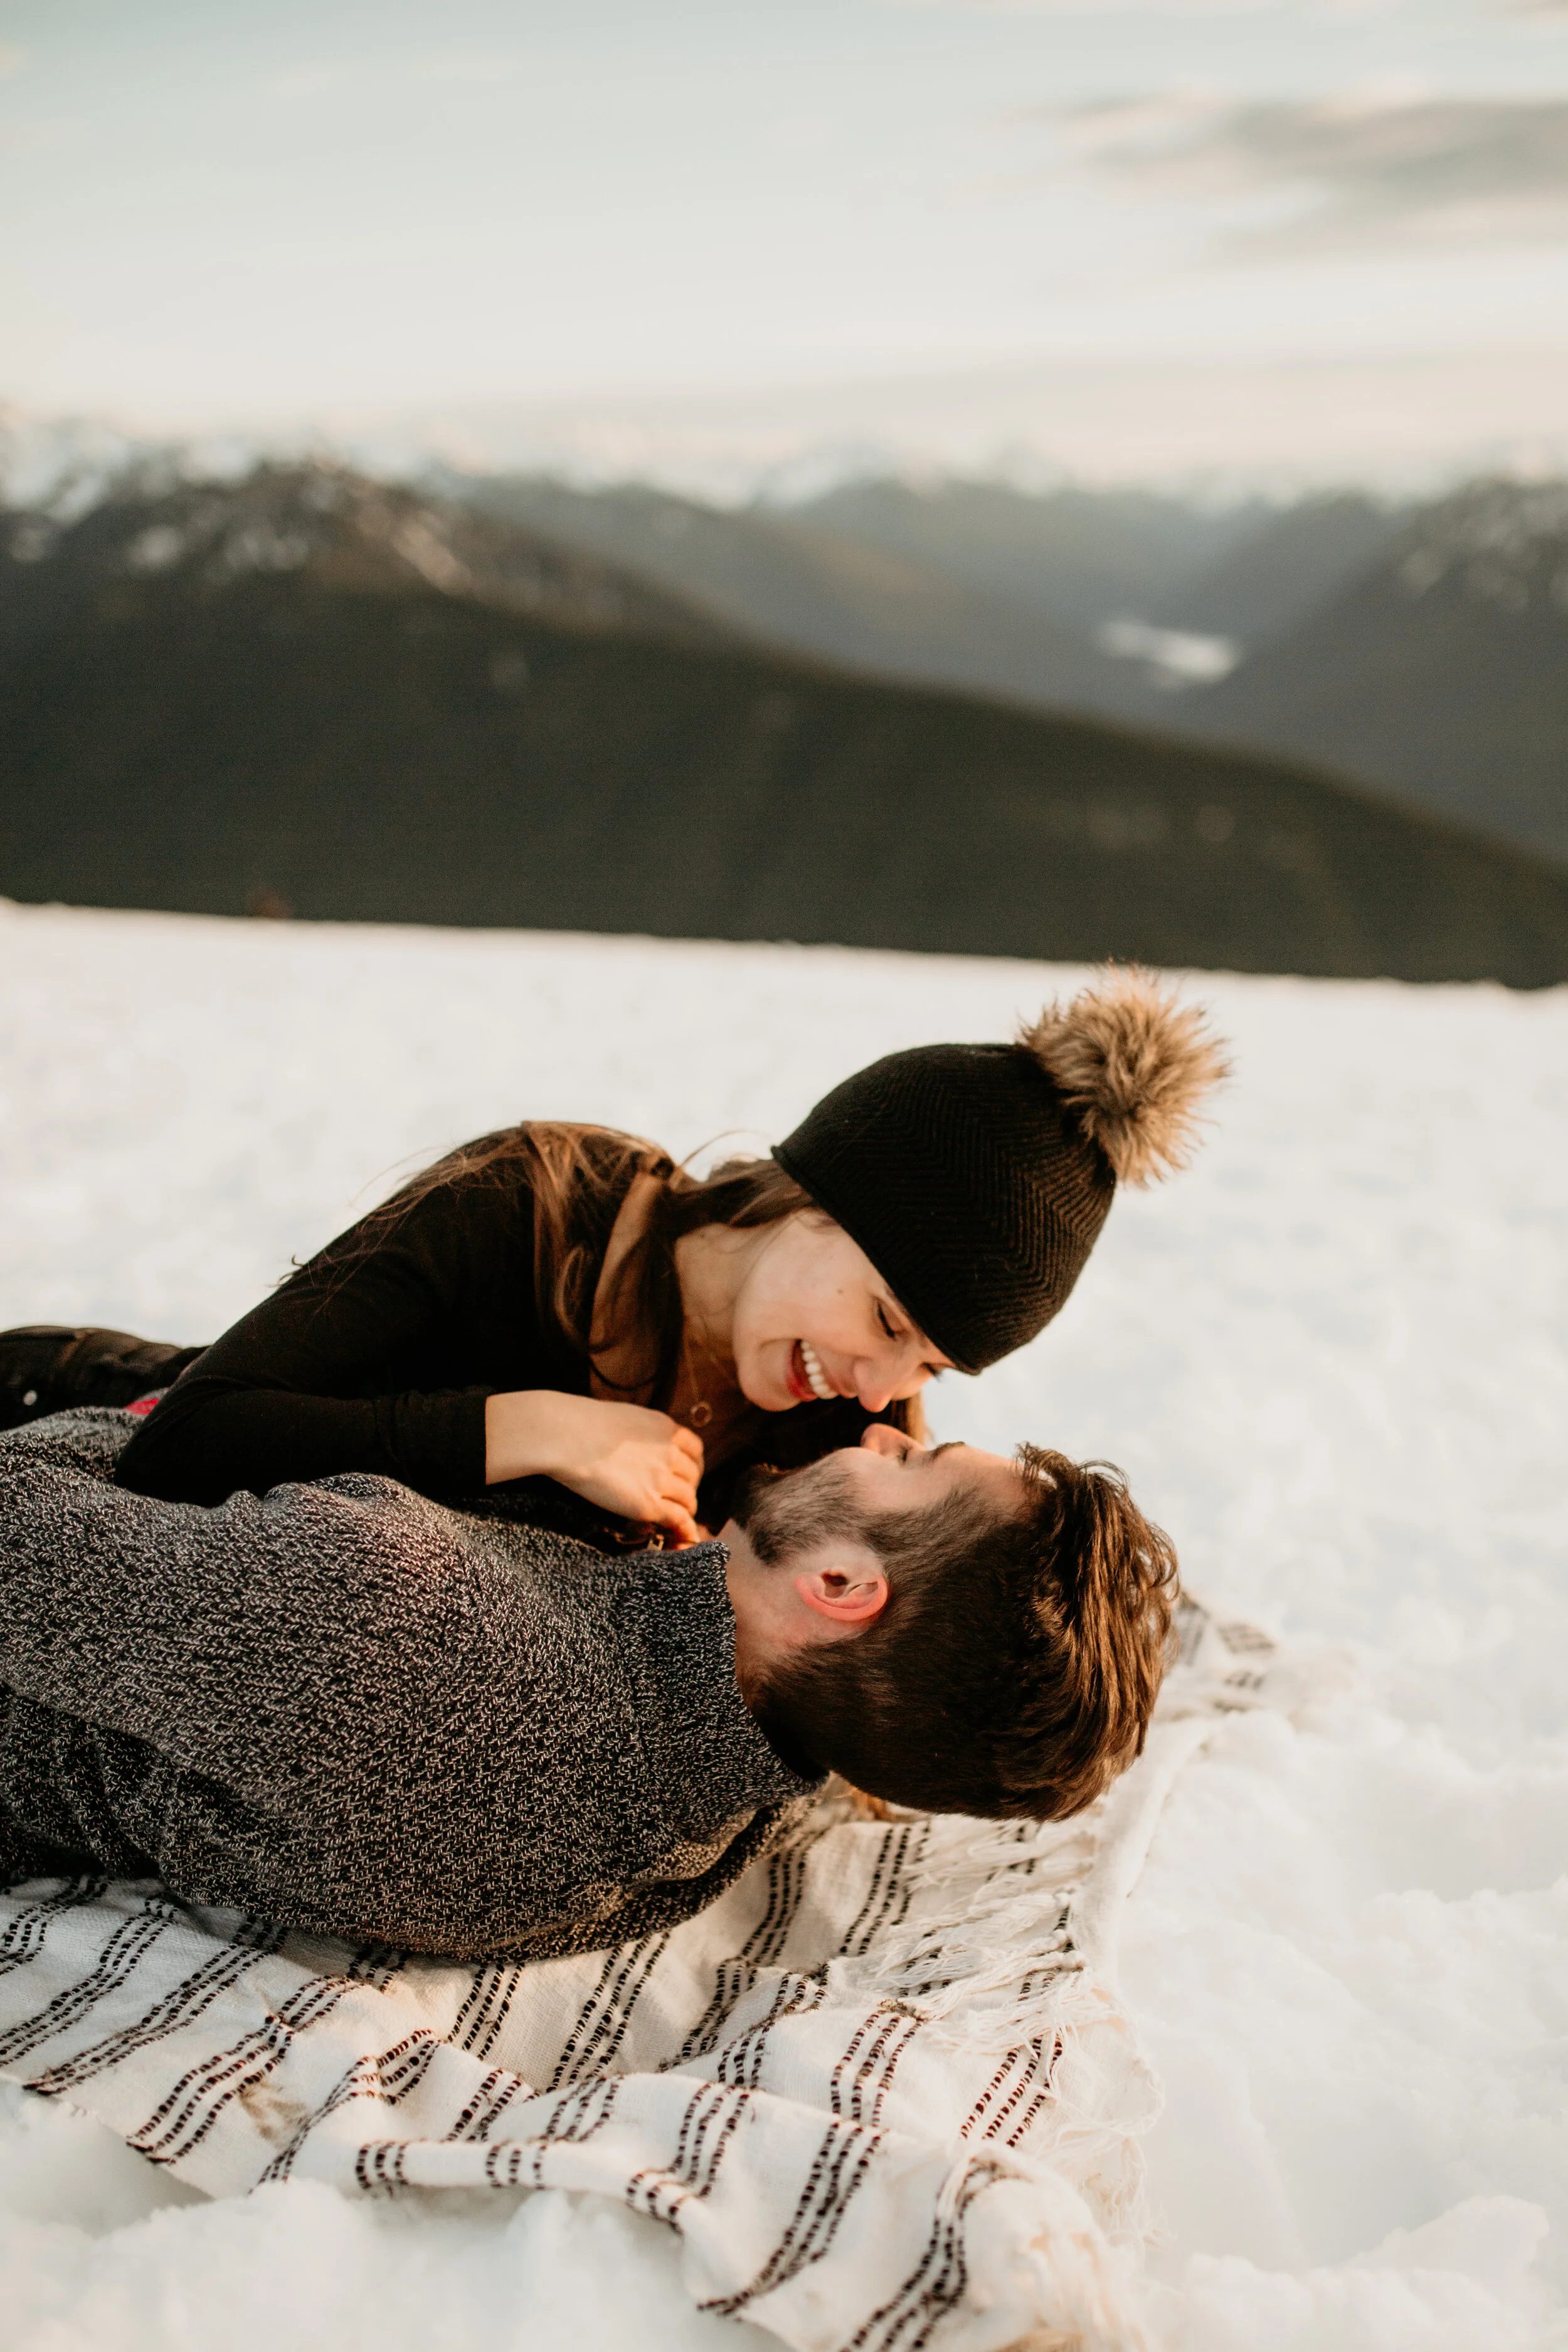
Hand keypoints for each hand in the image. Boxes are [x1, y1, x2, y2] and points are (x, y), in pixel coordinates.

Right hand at [485, 1390, 704, 1542]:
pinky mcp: (647, 1504)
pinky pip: (678, 1520)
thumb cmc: (580, 1424)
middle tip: (675, 1499)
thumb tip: (634, 1443)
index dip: (692, 1465)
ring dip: (684, 1510)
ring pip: (688, 1499)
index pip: (694, 1449)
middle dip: (687, 1488)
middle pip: (692, 1476)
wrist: (566, 1437)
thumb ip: (639, 1433)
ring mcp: (661, 1479)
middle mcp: (669, 1452)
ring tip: (676, 1521)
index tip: (685, 1474)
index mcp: (664, 1428)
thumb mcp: (623, 1418)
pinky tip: (682, 1537)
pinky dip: (684, 1529)